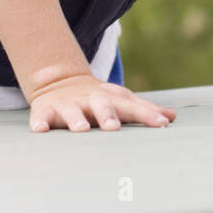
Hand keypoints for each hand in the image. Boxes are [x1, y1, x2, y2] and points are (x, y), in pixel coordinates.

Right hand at [28, 73, 176, 131]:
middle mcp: (90, 100)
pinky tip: (41, 130)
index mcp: (111, 98)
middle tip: (113, 127)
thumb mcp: (120, 100)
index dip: (147, 115)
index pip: (132, 106)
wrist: (58, 82)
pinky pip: (41, 116)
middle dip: (107, 115)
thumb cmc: (97, 99)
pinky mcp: (45, 110)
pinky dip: (40, 122)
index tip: (162, 124)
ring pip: (71, 111)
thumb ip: (144, 110)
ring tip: (80, 130)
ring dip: (75, 119)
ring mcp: (68, 105)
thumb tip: (172, 117)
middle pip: (101, 105)